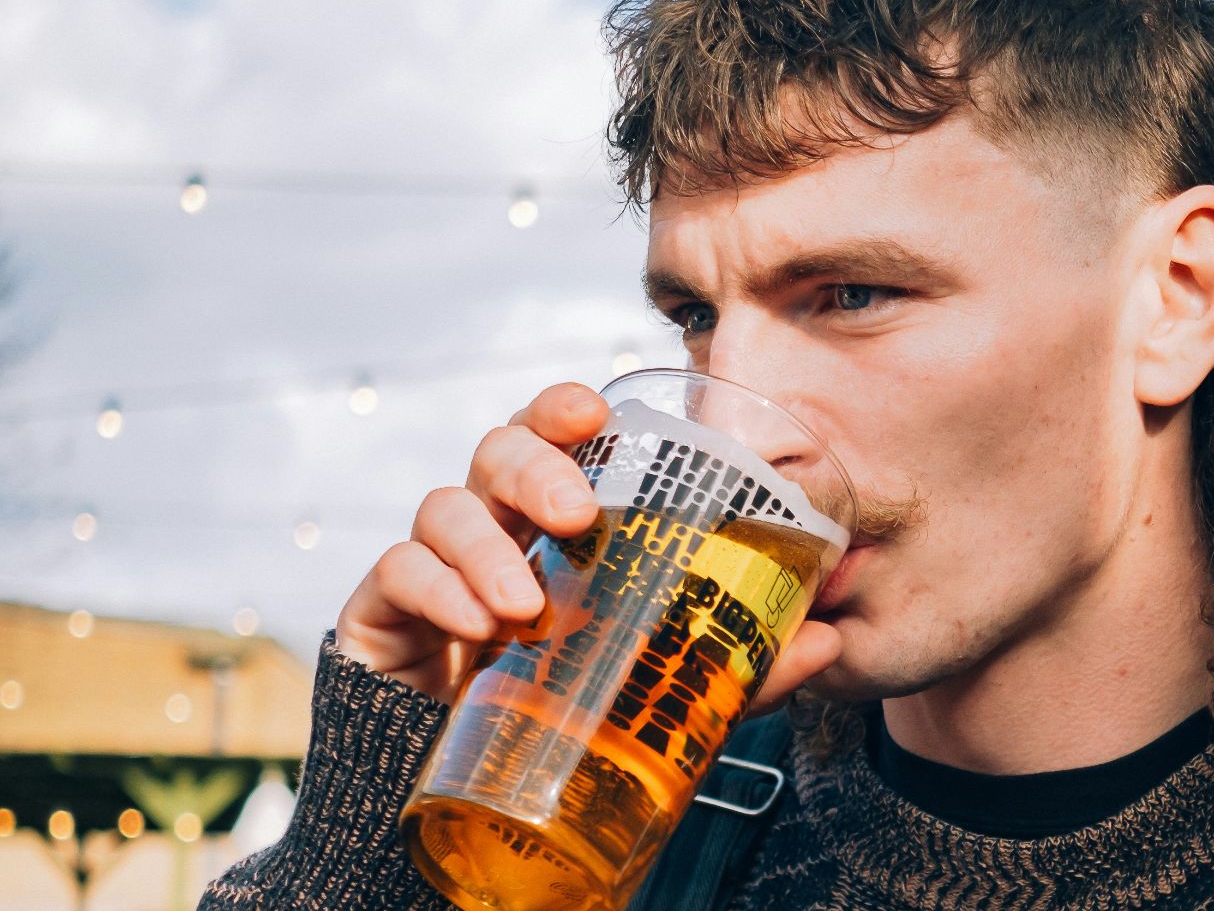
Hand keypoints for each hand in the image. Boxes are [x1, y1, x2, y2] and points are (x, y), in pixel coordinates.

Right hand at [334, 382, 843, 709]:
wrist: (475, 802)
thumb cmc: (574, 715)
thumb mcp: (668, 688)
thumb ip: (741, 666)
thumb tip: (831, 643)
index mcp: (556, 524)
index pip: (554, 439)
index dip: (564, 410)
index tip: (595, 414)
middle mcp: (494, 529)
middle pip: (496, 451)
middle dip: (534, 465)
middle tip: (577, 514)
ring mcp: (432, 569)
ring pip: (442, 507)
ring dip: (486, 545)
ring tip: (526, 607)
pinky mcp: (382, 616)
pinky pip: (395, 576)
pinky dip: (435, 590)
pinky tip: (474, 626)